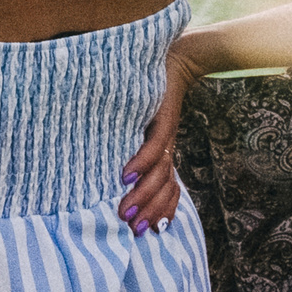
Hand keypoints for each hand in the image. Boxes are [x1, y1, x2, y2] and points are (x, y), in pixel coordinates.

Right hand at [118, 38, 202, 235]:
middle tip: (132, 229)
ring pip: (160, 173)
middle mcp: (169, 147)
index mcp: (166, 152)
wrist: (177, 59)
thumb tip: (114, 170)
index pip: (170, 189)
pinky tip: (127, 175)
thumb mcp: (144, 123)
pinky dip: (141, 162)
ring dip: (143, 194)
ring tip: (126, 210)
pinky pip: (154, 145)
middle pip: (165, 187)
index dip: (162, 211)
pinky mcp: (163, 118)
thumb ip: (137, 146)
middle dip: (150, 211)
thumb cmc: (154, 93)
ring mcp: (167, 134)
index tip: (148, 232)